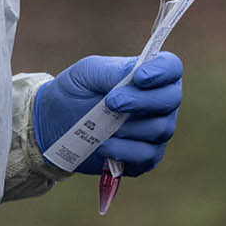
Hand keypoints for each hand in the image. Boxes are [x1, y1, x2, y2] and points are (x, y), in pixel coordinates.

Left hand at [32, 52, 183, 175]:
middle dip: (142, 101)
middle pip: (171, 99)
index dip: (162, 72)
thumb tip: (135, 74)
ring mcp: (155, 131)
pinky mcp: (145, 158)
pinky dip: (124, 151)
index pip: (171, 68)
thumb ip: (112, 71)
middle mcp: (159, 103)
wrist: (53, 125)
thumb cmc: (75, 92)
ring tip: (102, 125)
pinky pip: (146, 156)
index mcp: (149, 75)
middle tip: (112, 101)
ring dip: (129, 127)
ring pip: (160, 129)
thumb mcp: (87, 73)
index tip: (139, 76)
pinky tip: (103, 145)